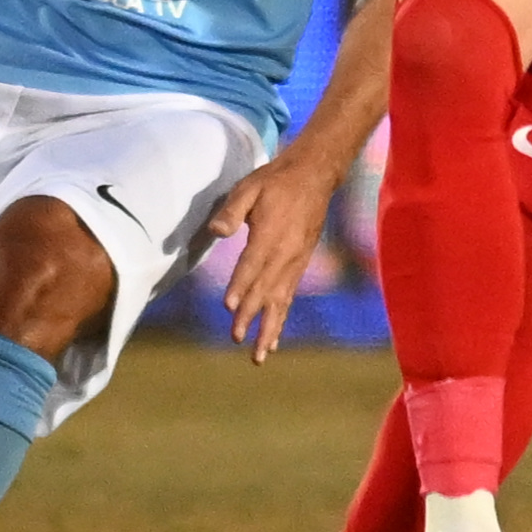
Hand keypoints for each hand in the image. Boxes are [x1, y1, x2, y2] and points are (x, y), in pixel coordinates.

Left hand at [210, 150, 342, 360]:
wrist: (315, 176)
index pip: (252, 264)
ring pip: (281, 300)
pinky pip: (289, 296)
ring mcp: (295, 261)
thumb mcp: (250, 186)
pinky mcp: (300, 265)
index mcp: (271, 233)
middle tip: (236, 338)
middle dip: (251, 315)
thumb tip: (216, 231)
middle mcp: (285, 253)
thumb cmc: (276, 180)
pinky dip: (281, 319)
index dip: (241, 286)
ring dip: (269, 328)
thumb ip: (232, 210)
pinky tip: (273, 339)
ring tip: (259, 354)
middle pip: (266, 289)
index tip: (229, 308)